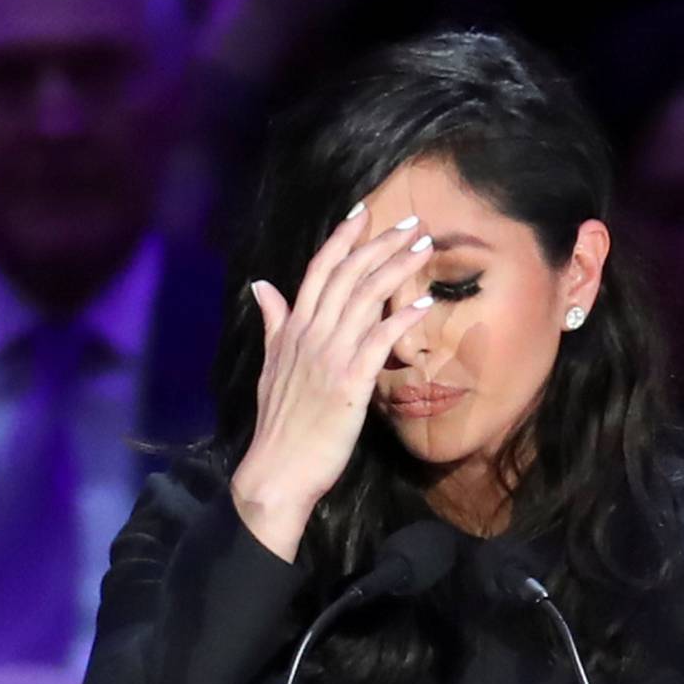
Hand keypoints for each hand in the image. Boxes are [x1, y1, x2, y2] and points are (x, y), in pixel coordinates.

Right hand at [230, 204, 434, 560]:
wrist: (277, 471)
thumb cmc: (279, 425)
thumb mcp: (270, 366)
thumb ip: (273, 323)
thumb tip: (260, 285)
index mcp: (291, 329)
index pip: (317, 270)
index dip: (341, 239)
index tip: (363, 212)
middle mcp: (310, 335)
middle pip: (347, 275)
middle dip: (380, 243)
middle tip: (411, 222)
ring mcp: (329, 357)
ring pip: (365, 299)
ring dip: (396, 269)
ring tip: (423, 247)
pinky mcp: (349, 383)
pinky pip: (378, 341)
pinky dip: (400, 318)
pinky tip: (422, 303)